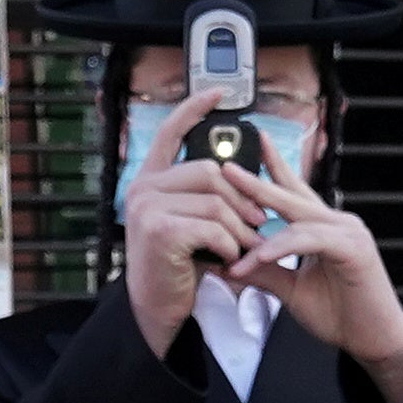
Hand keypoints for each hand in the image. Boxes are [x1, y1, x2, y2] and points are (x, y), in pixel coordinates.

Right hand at [117, 86, 257, 352]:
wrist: (155, 310)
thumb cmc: (178, 269)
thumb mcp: (190, 225)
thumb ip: (205, 197)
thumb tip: (245, 179)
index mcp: (151, 180)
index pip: (172, 132)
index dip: (195, 109)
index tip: (219, 92)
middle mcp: (143, 188)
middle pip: (210, 170)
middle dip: (243, 198)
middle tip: (260, 223)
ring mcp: (147, 207)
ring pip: (215, 200)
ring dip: (241, 227)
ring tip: (248, 247)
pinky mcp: (158, 230)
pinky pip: (212, 226)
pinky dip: (229, 245)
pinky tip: (228, 260)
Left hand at [216, 163, 402, 402]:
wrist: (374, 341)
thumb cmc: (340, 314)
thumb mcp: (291, 290)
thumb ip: (265, 272)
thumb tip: (227, 264)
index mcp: (324, 228)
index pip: (294, 193)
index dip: (273, 168)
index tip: (251, 146)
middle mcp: (338, 223)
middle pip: (292, 196)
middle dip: (258, 181)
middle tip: (227, 167)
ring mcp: (349, 232)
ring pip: (298, 219)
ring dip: (261, 224)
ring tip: (228, 223)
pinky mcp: (355, 249)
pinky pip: (311, 241)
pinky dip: (284, 246)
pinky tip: (261, 254)